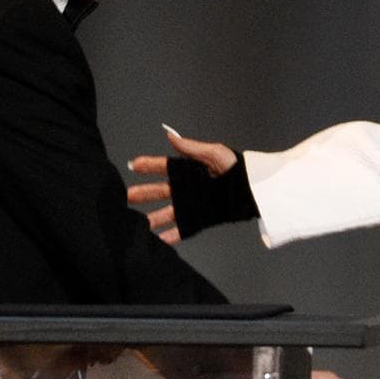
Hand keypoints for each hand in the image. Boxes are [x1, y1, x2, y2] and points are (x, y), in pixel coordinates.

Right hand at [127, 130, 238, 244]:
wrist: (253, 189)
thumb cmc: (236, 168)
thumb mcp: (215, 153)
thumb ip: (192, 148)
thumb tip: (171, 137)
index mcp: (189, 170)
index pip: (164, 167)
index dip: (149, 166)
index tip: (133, 165)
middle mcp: (186, 189)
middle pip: (159, 191)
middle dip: (143, 193)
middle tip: (126, 196)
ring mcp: (191, 205)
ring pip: (166, 213)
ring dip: (152, 218)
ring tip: (136, 224)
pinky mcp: (199, 220)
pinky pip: (181, 229)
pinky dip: (169, 236)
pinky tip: (156, 240)